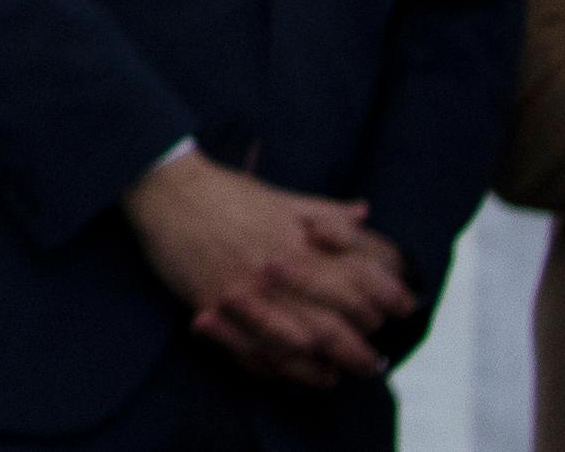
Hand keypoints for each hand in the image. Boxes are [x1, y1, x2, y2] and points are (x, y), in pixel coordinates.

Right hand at [126, 155, 400, 384]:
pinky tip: (293, 372)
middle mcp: (278, 273)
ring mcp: (245, 294)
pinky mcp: (214, 308)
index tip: (400, 312)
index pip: (361, 283)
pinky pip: (253, 353)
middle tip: (373, 361)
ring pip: (299, 348)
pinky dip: (279, 370)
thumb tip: (365, 212)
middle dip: (361, 350)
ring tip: (338, 374)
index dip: (388, 301)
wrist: (165, 189)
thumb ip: (327, 212)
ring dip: (325, 367)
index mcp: (299, 242)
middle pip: (336, 326)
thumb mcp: (282, 197)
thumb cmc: (226, 192)